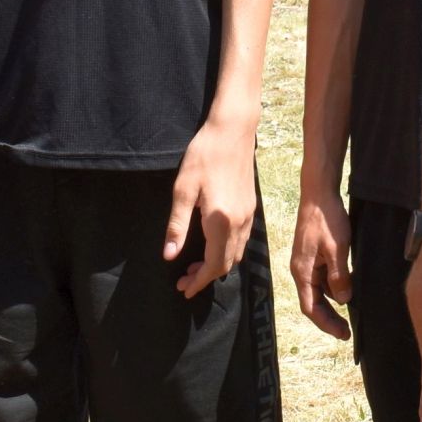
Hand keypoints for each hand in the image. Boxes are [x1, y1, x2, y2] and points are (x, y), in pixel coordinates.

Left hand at [165, 115, 259, 296]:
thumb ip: (177, 226)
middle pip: (227, 263)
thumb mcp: (183, 190)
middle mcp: (239, 223)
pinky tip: (213, 246)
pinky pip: (242, 241)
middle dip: (206, 277)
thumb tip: (169, 256)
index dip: (199, 281)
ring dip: (217, 265)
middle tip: (184, 280)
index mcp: (221, 221)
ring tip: (195, 266)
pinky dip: (228, 252)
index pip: (213, 264)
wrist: (233, 131)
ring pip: (237, 253)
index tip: (184, 290)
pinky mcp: (251, 207)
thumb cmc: (204, 155)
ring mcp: (248, 215)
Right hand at [288, 183, 353, 340]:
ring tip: (353, 310)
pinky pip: (323, 278)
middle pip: (314, 302)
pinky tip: (349, 286)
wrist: (319, 193)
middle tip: (348, 330)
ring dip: (334, 301)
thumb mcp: (338, 249)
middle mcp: (301, 270)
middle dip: (330, 318)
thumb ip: (339, 276)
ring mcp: (306, 262)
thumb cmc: (327, 218)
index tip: (343, 334)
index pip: (310, 308)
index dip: (326, 323)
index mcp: (302, 271)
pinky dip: (335, 286)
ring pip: (320, 290)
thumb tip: (344, 300)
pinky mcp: (313, 255)